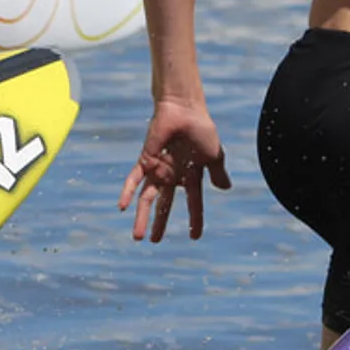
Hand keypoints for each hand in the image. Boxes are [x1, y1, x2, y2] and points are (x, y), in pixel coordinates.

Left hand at [119, 97, 231, 241]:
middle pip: (165, 205)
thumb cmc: (200, 128)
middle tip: (154, 241)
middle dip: (159, 223)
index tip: (194, 237)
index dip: (195, 219)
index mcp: (191, 175)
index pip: (193, 202)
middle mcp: (173, 175)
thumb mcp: (215, 154)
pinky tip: (122, 207)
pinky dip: (128, 192)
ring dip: (142, 217)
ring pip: (148, 198)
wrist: (185, 108)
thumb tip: (226, 189)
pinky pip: (134, 179)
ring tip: (137, 237)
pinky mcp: (145, 160)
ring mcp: (158, 169)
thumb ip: (218, 172)